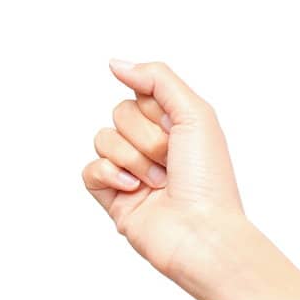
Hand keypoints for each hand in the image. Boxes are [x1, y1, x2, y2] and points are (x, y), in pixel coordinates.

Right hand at [82, 59, 247, 284]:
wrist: (205, 235)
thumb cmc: (210, 182)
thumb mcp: (196, 114)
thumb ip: (157, 78)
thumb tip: (116, 64)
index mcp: (174, 131)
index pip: (139, 95)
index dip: (155, 111)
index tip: (176, 133)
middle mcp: (153, 151)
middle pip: (119, 114)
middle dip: (146, 137)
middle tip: (171, 164)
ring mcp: (132, 176)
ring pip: (103, 139)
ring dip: (133, 158)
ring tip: (159, 184)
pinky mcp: (116, 201)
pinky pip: (89, 170)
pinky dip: (109, 175)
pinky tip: (135, 191)